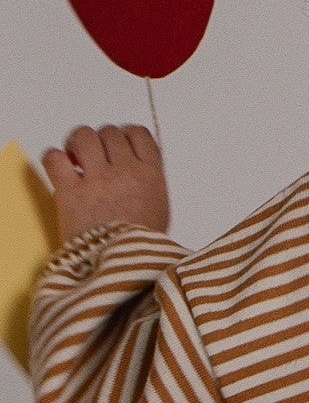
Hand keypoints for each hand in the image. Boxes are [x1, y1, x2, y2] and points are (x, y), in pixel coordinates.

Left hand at [41, 125, 170, 243]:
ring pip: (83, 136)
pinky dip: (54, 159)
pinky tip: (61, 170)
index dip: (125, 134)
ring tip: (76, 158)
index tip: (118, 144)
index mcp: (151, 175)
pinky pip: (55, 157)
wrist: (125, 270)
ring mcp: (97, 180)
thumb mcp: (161, 210)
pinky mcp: (70, 192)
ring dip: (77, 143)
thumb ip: (149, 182)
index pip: (138, 134)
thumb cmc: (142, 247)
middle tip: (94, 157)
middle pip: (110, 132)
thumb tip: (135, 166)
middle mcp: (125, 172)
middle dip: (100, 141)